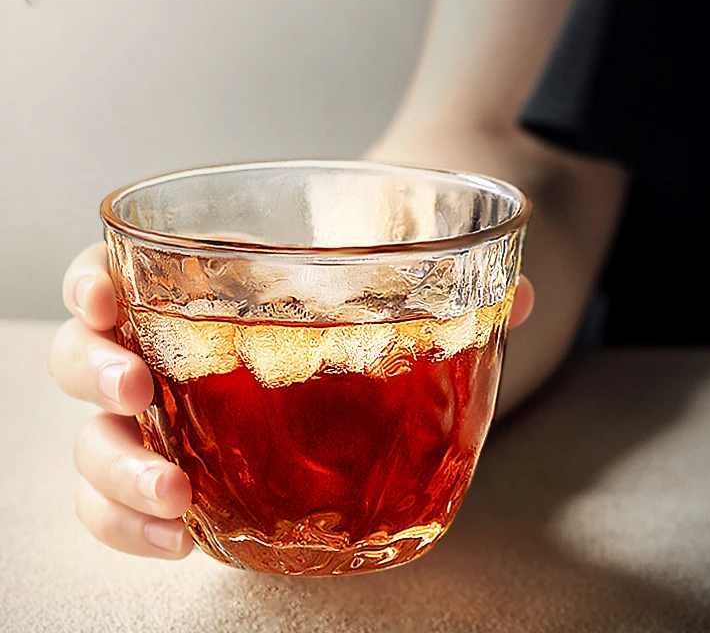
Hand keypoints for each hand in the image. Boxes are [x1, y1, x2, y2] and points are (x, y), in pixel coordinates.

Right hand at [48, 243, 532, 558]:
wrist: (361, 353)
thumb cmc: (362, 306)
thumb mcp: (404, 284)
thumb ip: (459, 287)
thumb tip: (519, 297)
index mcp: (206, 285)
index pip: (118, 269)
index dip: (92, 281)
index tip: (106, 295)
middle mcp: (172, 349)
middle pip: (90, 356)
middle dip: (98, 374)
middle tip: (135, 389)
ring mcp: (176, 416)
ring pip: (101, 439)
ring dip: (116, 468)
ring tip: (172, 493)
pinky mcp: (193, 473)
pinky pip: (128, 503)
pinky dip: (131, 524)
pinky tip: (177, 539)